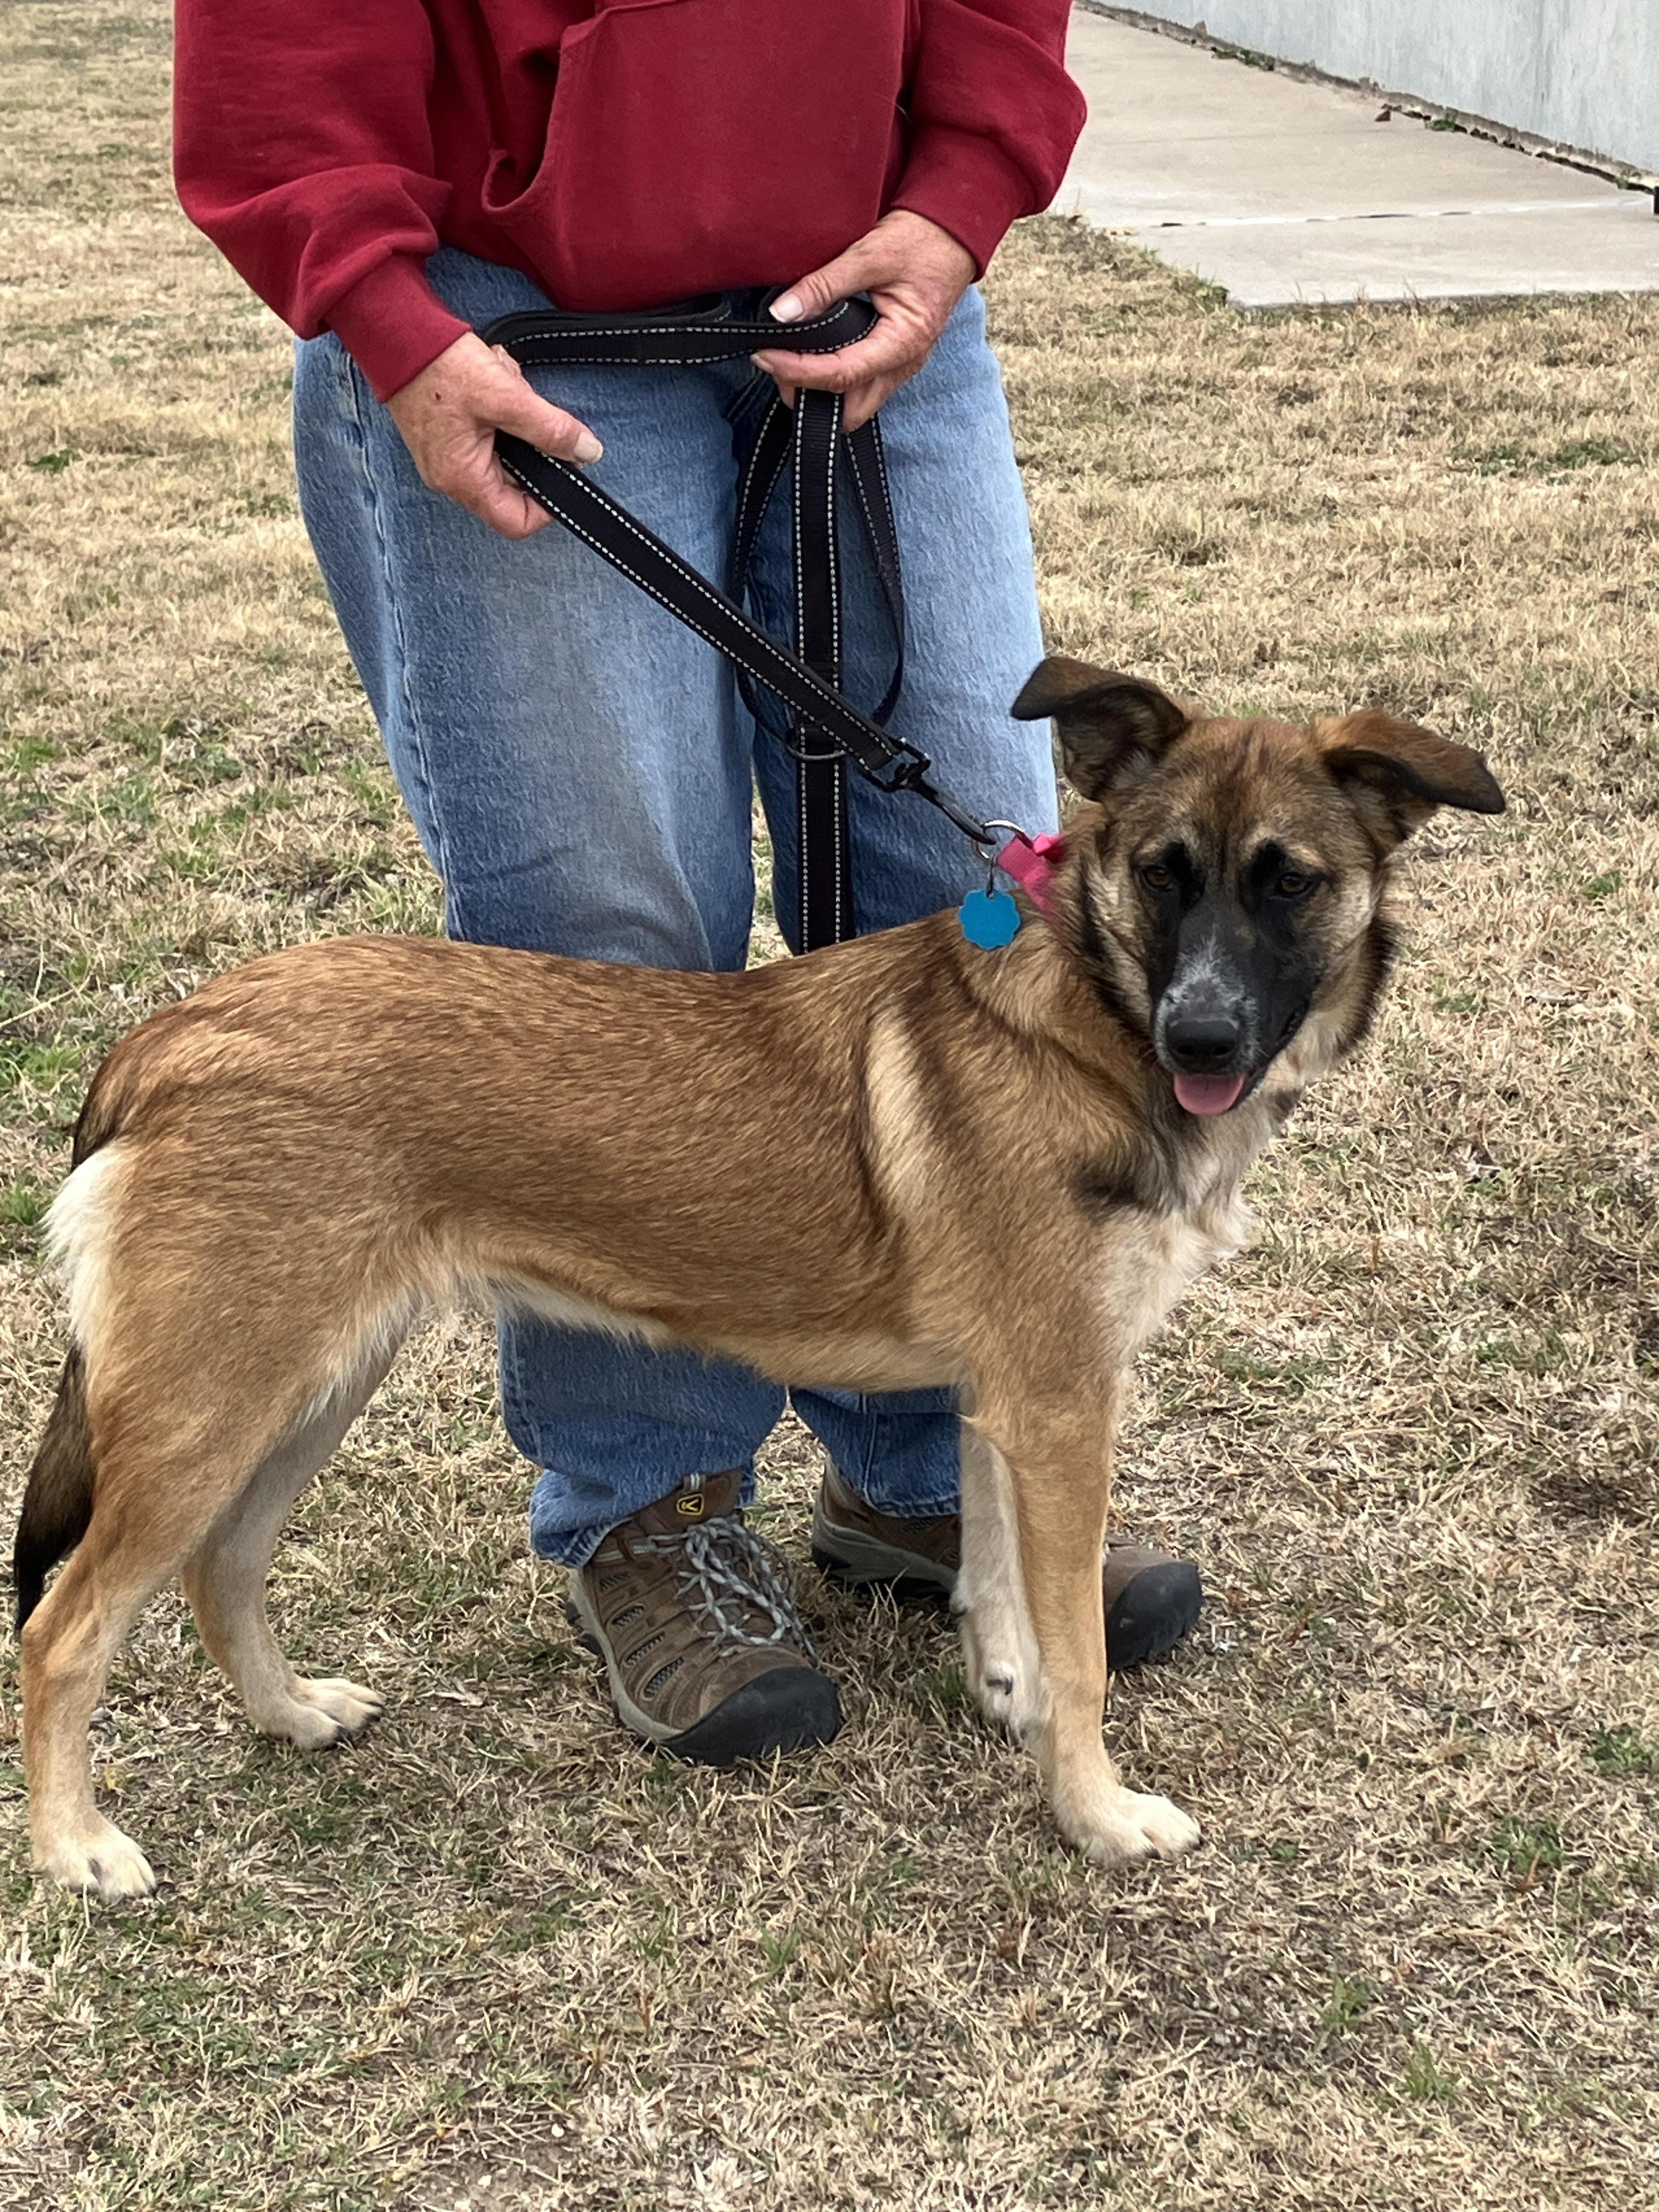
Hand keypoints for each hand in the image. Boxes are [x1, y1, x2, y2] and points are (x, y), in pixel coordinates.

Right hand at [385, 333, 602, 539]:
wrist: (395, 333)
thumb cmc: (441, 366)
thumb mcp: (505, 396)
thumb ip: (550, 429)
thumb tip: (587, 452)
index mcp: (463, 479)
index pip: (516, 522)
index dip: (548, 504)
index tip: (565, 468)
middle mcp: (451, 478)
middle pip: (513, 486)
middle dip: (531, 447)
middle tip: (527, 407)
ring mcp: (446, 458)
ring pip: (504, 456)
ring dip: (515, 422)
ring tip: (504, 384)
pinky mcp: (446, 436)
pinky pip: (487, 436)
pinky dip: (499, 411)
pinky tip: (493, 381)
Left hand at [751, 210, 976, 431]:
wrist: (953, 235)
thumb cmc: (920, 241)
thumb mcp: (870, 254)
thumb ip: (825, 284)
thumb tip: (782, 312)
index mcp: (903, 342)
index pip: (842, 375)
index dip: (798, 372)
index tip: (764, 357)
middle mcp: (905, 364)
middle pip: (850, 409)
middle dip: (811, 398)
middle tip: (777, 366)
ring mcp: (901, 367)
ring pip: (855, 404)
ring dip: (821, 393)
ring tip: (789, 359)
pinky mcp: (895, 360)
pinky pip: (861, 387)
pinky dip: (833, 381)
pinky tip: (812, 356)